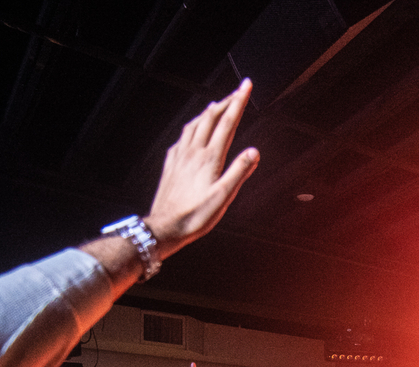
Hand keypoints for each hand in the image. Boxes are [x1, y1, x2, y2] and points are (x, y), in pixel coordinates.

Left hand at [145, 79, 259, 259]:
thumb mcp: (223, 197)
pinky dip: (190, 128)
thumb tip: (253, 152)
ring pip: (193, 125)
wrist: (165, 227)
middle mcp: (193, 152)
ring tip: (215, 105)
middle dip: (225, 101)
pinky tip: (190, 132)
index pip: (227, 122)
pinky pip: (181, 138)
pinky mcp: (171, 165)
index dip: (238, 101)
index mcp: (209, 158)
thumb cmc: (193, 216)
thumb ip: (239, 172)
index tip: (245, 87)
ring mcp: (180, 157)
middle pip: (210, 118)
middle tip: (235, 92)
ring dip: (206, 112)